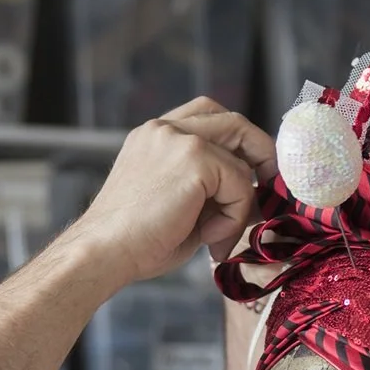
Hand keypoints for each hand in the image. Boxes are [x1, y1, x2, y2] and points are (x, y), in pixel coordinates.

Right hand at [72, 97, 276, 285]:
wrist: (103, 253)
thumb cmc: (134, 242)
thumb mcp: (176, 203)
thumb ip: (209, 189)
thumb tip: (254, 195)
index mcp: (154, 136)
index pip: (208, 116)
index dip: (238, 142)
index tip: (251, 174)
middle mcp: (165, 128)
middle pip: (234, 122)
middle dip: (260, 156)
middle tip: (266, 195)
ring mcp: (179, 139)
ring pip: (241, 161)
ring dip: (241, 204)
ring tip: (217, 237)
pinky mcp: (194, 158)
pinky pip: (241, 185)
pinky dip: (235, 217)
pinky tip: (209, 237)